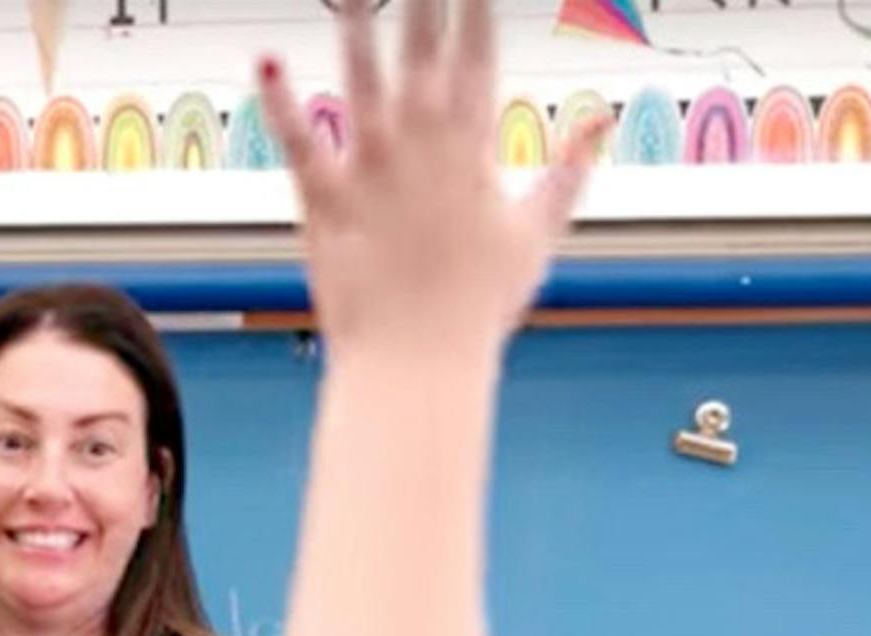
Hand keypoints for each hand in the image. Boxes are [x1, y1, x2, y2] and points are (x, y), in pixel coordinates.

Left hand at [255, 0, 604, 355]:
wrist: (419, 364)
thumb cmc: (479, 308)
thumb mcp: (538, 234)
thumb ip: (568, 170)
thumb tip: (601, 122)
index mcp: (473, 151)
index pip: (477, 58)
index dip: (475, 8)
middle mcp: (422, 148)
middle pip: (421, 51)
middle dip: (423, 0)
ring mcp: (371, 170)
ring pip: (361, 79)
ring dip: (356, 26)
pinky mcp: (325, 200)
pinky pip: (298, 142)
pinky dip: (281, 103)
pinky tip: (269, 61)